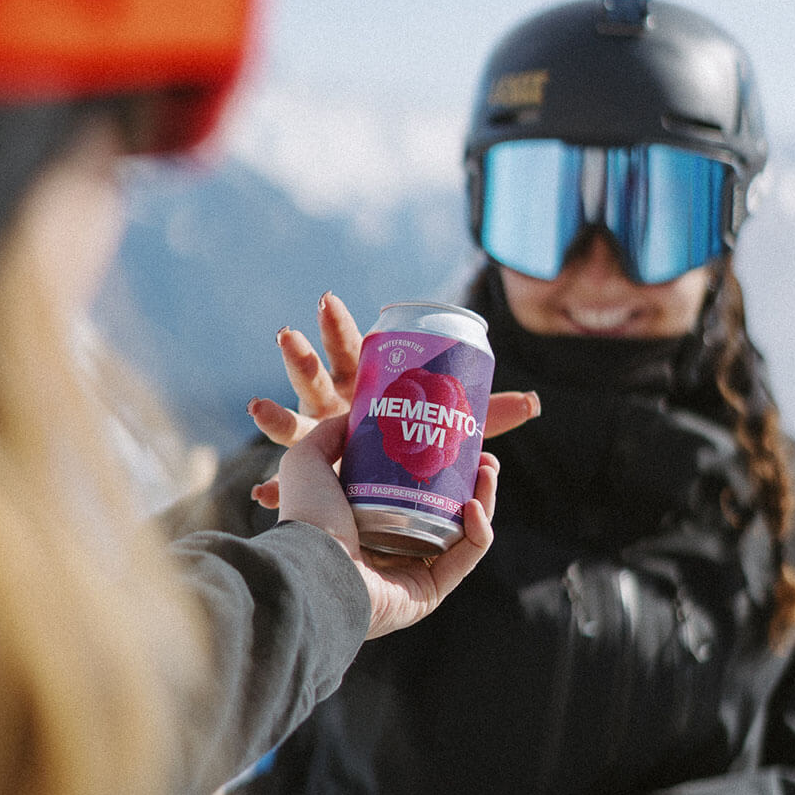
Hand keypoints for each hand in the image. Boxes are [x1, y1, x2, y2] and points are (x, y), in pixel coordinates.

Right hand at [249, 291, 538, 507]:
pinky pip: (290, 480)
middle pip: (316, 376)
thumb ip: (489, 415)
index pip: (351, 349)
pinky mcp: (309, 473)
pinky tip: (263, 494)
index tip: (327, 299)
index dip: (339, 325)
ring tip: (257, 407)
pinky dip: (277, 487)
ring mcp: (317, 438)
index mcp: (364, 384)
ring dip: (276, 415)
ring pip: (292, 421)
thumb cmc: (416, 441)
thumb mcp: (451, 427)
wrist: (386, 480)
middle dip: (301, 355)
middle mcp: (335, 406)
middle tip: (288, 334)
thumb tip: (537, 403)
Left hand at [278, 414, 498, 638]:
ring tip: (489, 470)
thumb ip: (329, 434)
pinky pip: (465, 560)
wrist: (311, 566)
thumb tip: (356, 414)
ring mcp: (414, 571)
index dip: (442, 464)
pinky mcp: (429, 592)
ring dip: (485, 499)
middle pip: (448, 509)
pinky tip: (476, 506)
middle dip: (473, 481)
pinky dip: (479, 533)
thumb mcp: (307, 460)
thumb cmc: (306, 516)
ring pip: (465, 533)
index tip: (457, 438)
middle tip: (485, 456)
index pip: (417, 489)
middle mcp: (393, 546)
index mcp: (369, 519)